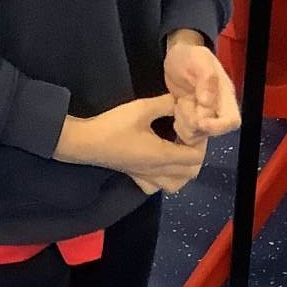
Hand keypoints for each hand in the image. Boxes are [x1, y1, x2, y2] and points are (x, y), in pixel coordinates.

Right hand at [55, 96, 207, 194]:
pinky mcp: (136, 178)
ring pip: (177, 184)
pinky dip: (165, 179)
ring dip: (183, 170)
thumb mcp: (142, 108)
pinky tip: (160, 165)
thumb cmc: (113, 126)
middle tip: (188, 137)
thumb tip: (181, 100)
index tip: (194, 128)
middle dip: (195, 155)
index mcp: (163, 155)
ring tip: (178, 151)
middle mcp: (158, 171)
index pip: (196, 157)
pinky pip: (157, 187)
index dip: (200, 143)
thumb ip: (165, 104)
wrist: (85, 143)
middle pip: (190, 172)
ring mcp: (147, 178)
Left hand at [164, 30, 241, 145]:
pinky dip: (179, 127)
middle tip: (181, 104)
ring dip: (184, 124)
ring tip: (179, 104)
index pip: (231, 121)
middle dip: (193, 120)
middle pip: (211, 131)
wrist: (177, 58)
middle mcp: (218, 109)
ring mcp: (205, 117)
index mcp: (224, 95)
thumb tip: (208, 101)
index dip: (218, 127)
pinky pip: (188, 136)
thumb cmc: (189, 56)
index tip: (199, 121)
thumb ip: (206, 77)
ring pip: (198, 136)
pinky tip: (176, 110)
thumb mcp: (197, 59)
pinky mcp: (193, 122)